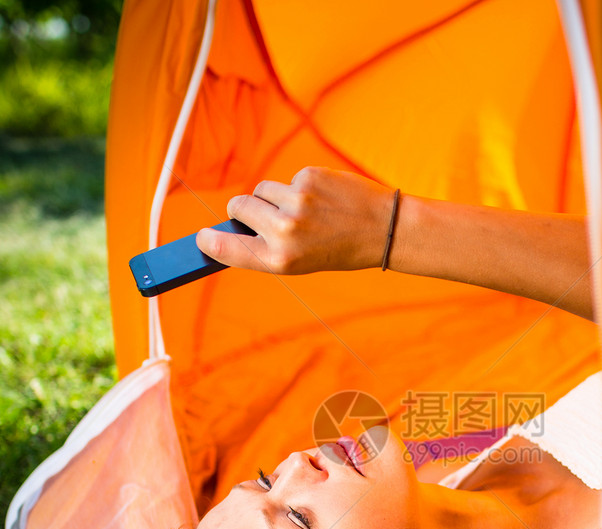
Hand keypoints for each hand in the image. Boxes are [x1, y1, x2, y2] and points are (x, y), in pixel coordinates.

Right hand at [196, 166, 394, 274]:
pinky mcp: (308, 177)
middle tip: (264, 216)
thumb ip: (267, 247)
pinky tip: (324, 199)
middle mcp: (284, 231)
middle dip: (244, 209)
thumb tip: (230, 228)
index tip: (202, 238)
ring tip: (305, 211)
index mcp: (280, 260)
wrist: (384, 229)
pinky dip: (300, 187)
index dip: (212, 242)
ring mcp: (296, 202)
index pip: (229, 249)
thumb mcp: (302, 261)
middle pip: (238, 207)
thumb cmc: (339, 249)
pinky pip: (287, 180)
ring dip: (274, 197)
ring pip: (262, 189)